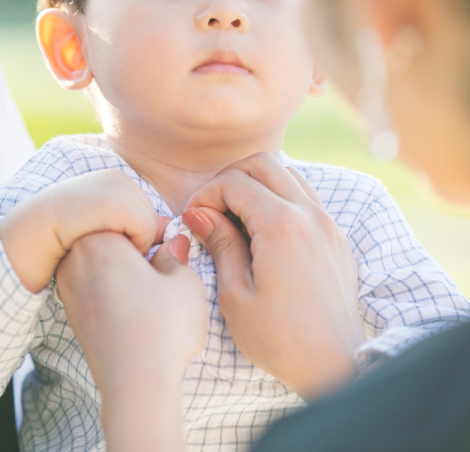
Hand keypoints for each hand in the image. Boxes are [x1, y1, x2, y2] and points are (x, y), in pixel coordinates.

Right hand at [0, 169, 167, 292]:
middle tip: (102, 245)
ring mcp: (115, 186)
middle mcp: (118, 178)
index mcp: (115, 182)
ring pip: (151, 226)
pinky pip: (144, 230)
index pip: (148, 216)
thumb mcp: (98, 229)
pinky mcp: (113, 200)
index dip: (132, 237)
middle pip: (153, 220)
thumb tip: (169, 229)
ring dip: (132, 245)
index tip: (106, 243)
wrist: (26, 236)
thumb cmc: (59, 240)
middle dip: (135, 241)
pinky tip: (101, 244)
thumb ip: (130, 226)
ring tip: (99, 245)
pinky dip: (130, 245)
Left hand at [55, 232, 206, 451]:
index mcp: (97, 238)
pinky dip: (116, 292)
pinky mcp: (71, 314)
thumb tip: (172, 244)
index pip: (130, 219)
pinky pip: (96, 288)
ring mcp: (67, 288)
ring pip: (103, 265)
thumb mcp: (185, 282)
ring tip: (153, 291)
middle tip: (167, 265)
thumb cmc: (162, 328)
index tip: (174, 243)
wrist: (136, 384)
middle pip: (113, 240)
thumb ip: (176, 255)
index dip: (158, 230)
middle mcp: (74, 259)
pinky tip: (138, 310)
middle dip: (139, 249)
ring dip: (127, 271)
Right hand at [183, 152, 366, 401]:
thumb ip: (220, 244)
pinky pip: (305, 196)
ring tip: (235, 220)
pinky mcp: (336, 238)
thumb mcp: (235, 295)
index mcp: (282, 228)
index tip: (193, 218)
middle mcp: (310, 216)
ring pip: (287, 174)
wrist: (335, 367)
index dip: (206, 194)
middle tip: (211, 210)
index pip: (235, 182)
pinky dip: (279, 198)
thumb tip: (198, 212)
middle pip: (263, 164)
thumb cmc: (280, 339)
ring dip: (256, 185)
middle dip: (229, 179)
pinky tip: (262, 230)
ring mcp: (328, 225)